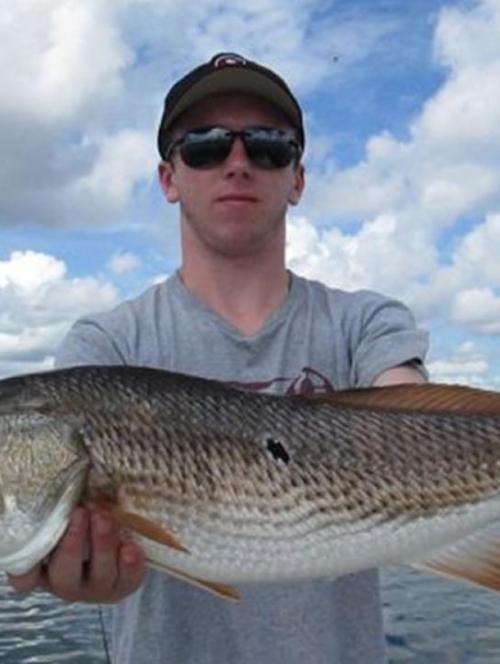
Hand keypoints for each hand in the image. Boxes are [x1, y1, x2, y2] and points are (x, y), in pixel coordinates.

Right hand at [8, 506, 145, 603]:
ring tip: (106, 519)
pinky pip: (127, 580)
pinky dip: (130, 564)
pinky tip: (130, 547)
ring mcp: (95, 587)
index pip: (25, 577)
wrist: (120, 534)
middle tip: (81, 513)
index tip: (37, 539)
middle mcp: (67, 580)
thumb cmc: (85, 516)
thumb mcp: (70, 509)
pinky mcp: (123, 586)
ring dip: (102, 545)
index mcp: (44, 567)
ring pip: (98, 576)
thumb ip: (64, 502)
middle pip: (64, 572)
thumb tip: (64, 470)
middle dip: (73, 543)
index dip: (27, 567)